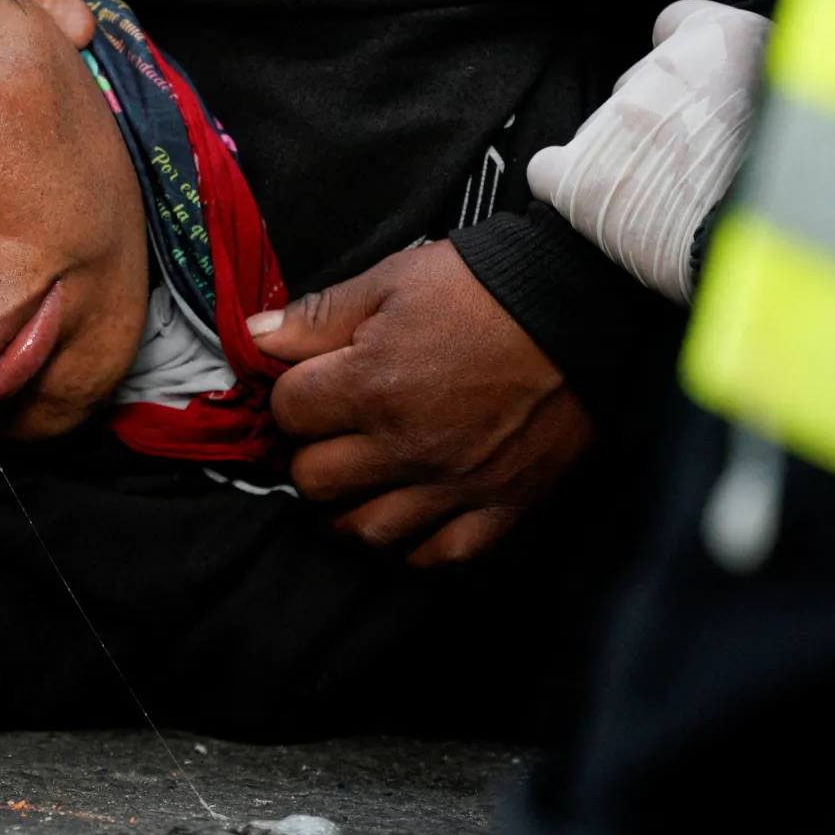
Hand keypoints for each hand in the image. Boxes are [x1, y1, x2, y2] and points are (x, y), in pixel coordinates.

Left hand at [249, 241, 592, 565]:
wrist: (581, 302)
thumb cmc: (482, 286)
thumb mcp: (391, 281)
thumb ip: (318, 316)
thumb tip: (254, 337)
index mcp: (372, 385)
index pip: (288, 414)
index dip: (291, 397)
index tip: (308, 388)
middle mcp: (408, 445)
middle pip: (314, 481)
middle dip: (310, 454)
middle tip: (329, 436)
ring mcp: (456, 483)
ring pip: (367, 531)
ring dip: (350, 508)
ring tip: (357, 483)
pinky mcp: (504, 504)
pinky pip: (442, 553)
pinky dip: (416, 545)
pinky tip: (409, 520)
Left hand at [528, 0, 772, 303]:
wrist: (765, 254)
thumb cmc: (799, 192)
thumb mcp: (811, 109)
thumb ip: (770, 84)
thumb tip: (752, 97)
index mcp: (730, 40)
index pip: (679, 21)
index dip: (684, 57)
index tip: (696, 89)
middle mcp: (665, 69)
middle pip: (639, 82)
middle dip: (658, 116)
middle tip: (691, 161)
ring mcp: (615, 119)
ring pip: (603, 126)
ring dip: (624, 154)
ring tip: (664, 198)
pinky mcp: (577, 171)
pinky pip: (550, 169)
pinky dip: (565, 184)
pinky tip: (598, 206)